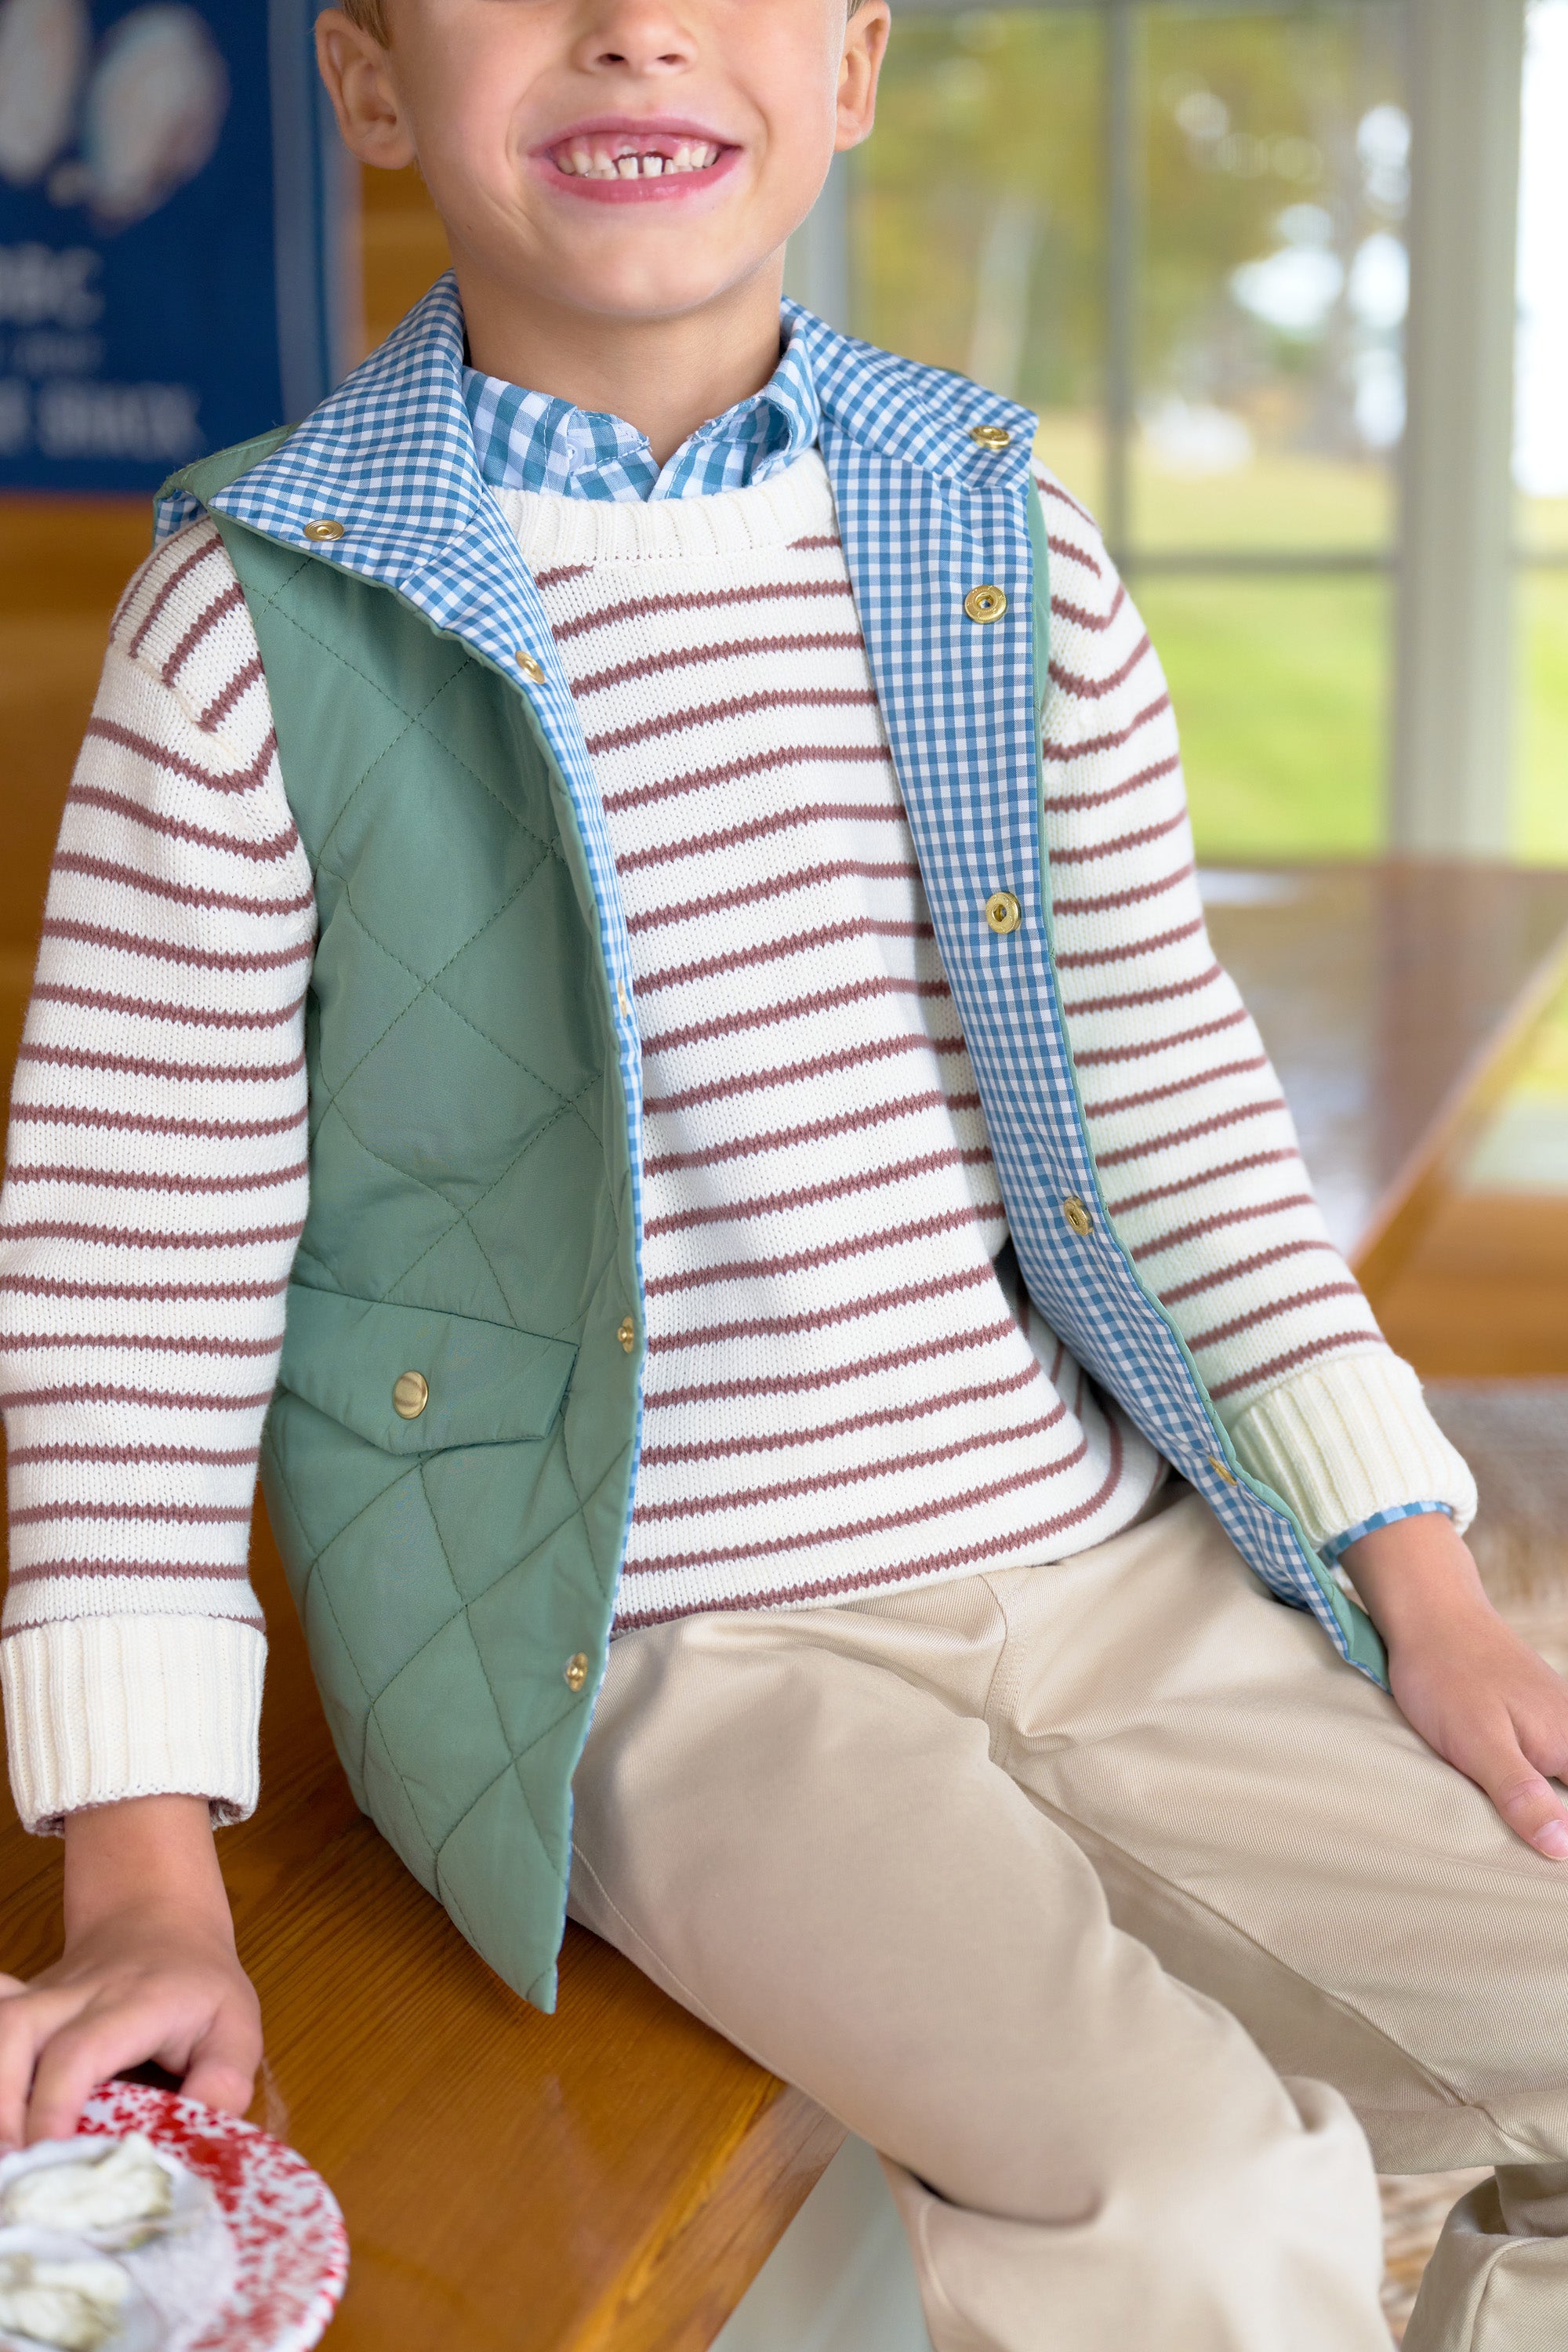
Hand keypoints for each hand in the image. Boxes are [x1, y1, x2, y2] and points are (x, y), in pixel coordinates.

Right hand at [0, 1795, 261, 2146]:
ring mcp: (41, 1998)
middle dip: (2, 2101)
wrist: (160, 1921)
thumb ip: (226, 2078)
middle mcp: (76, 1996)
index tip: (48, 2155)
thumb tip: (200, 2129)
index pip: (80, 2051)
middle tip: (13, 2164)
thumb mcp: (237, 2024)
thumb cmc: (200, 1985)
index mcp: (133, 2004)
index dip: (54, 2105)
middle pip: (16, 2031)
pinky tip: (2, 2099)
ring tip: (5, 2149)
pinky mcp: (20, 2009)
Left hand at [1345, 1513, 1567, 1860]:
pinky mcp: (1537, 1711)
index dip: (1560, 1829)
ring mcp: (1559, 1719)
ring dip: (1548, 1802)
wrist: (1432, 1611)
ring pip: (1563, 1776)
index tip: (1545, 1849)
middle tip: (1529, 1844)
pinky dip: (1539, 1779)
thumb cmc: (1447, 1676)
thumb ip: (1521, 1795)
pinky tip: (1517, 1789)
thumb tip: (1561, 1849)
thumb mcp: (1477, 1744)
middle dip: (1554, 1818)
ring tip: (1524, 1828)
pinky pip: (1551, 1756)